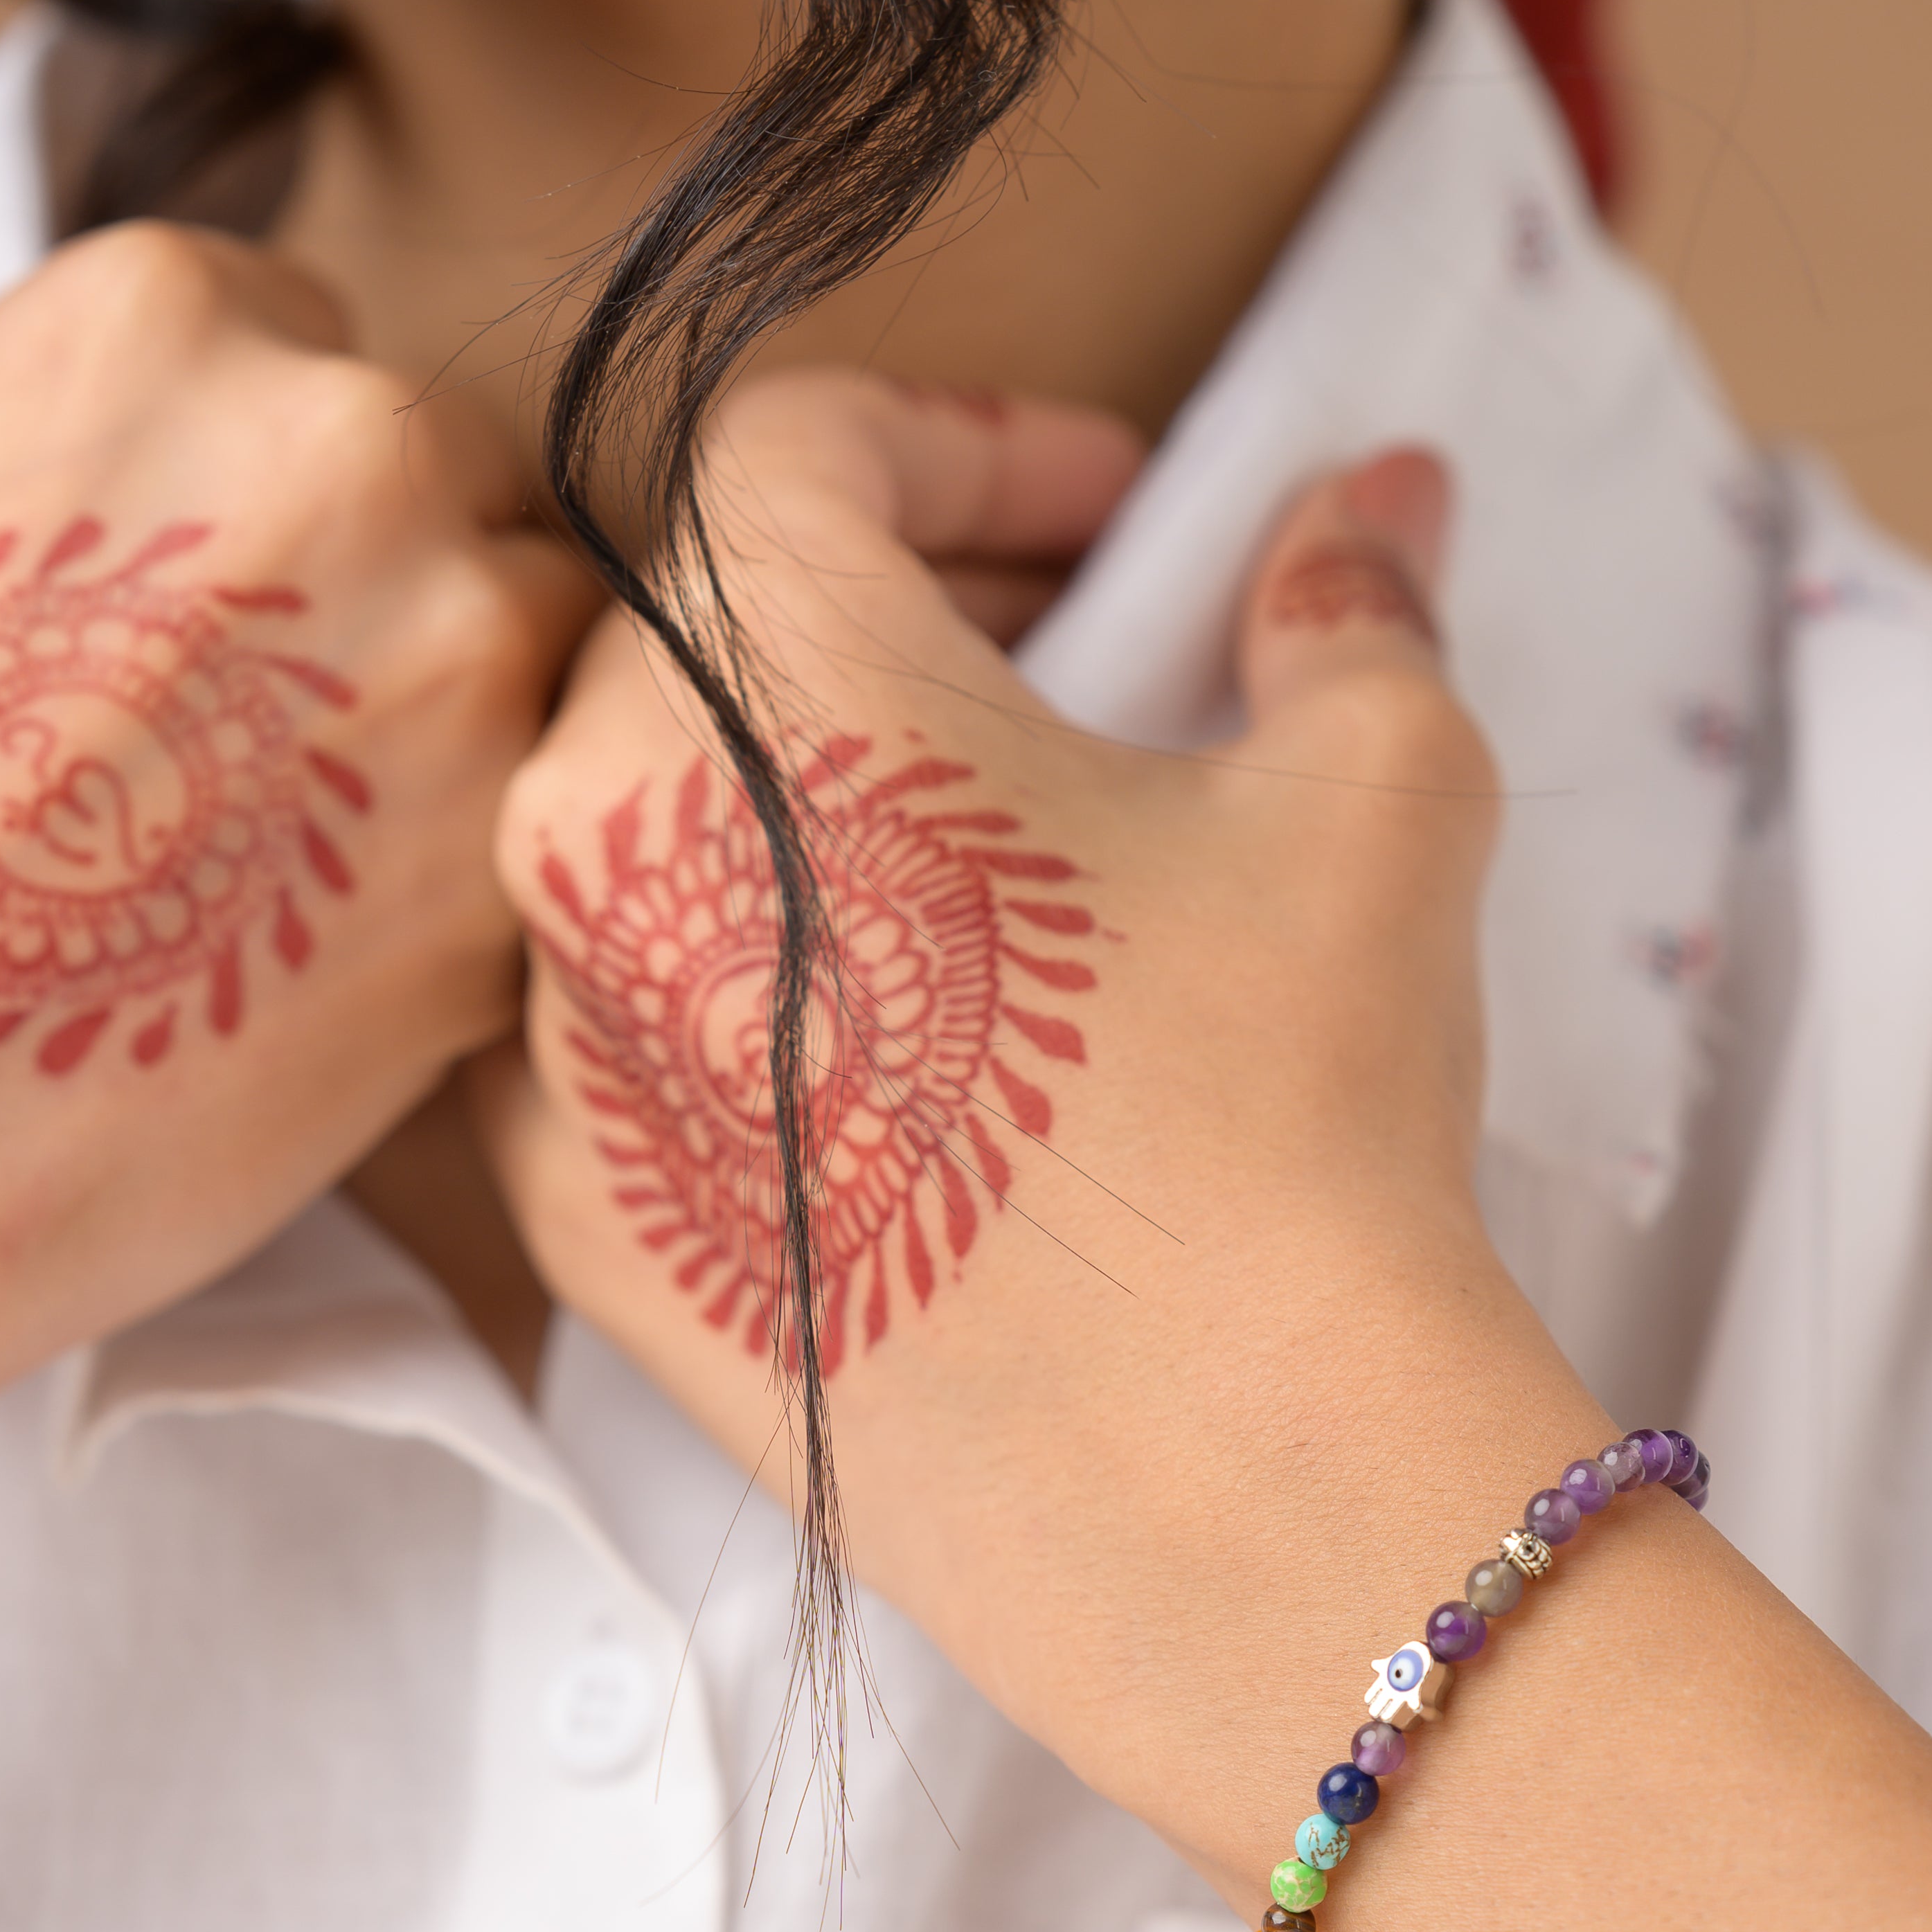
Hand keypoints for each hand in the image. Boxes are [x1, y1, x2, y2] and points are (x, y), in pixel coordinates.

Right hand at [0, 225, 594, 1684]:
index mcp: (153, 324)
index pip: (293, 339)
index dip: (238, 486)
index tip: (172, 597)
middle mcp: (341, 447)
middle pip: (446, 471)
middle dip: (367, 585)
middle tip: (223, 747)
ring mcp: (458, 657)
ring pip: (539, 631)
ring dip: (450, 718)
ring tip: (276, 849)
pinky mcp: (514, 863)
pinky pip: (558, 810)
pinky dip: (476, 864)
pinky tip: (330, 944)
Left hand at [475, 368, 1529, 1824]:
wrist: (1230, 1493)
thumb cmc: (1286, 1114)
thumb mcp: (1368, 796)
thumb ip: (1342, 608)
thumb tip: (1372, 511)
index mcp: (755, 681)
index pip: (801, 447)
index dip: (978, 438)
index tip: (1113, 510)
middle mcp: (590, 853)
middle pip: (708, 636)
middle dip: (902, 608)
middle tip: (1076, 657)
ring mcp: (559, 1059)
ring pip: (646, 840)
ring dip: (809, 808)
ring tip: (999, 863)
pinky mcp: (586, 1234)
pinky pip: (619, 1039)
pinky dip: (741, 996)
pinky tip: (910, 1046)